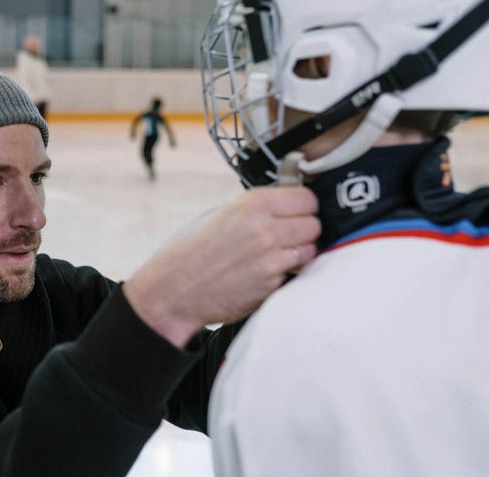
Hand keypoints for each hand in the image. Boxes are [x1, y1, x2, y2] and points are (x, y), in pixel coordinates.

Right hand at [123, 186, 319, 347]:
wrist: (173, 290)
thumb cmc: (191, 251)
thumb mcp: (219, 214)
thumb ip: (255, 209)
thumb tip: (285, 206)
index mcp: (252, 205)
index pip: (307, 198)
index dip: (303, 206)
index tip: (295, 211)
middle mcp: (266, 229)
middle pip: (314, 224)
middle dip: (304, 229)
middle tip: (286, 235)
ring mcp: (271, 260)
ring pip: (310, 250)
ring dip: (298, 252)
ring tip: (275, 255)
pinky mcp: (271, 286)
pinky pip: (294, 274)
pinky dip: (284, 273)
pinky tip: (262, 272)